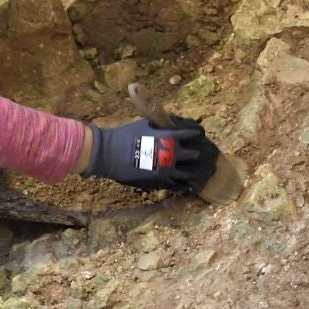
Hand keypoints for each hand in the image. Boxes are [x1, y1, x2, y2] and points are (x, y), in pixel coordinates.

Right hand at [84, 116, 218, 191]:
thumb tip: (175, 122)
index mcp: (170, 136)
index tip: (199, 134)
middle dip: (197, 153)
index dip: (198, 133)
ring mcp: (168, 170)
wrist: (109, 152)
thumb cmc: (126, 135)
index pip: (194, 133)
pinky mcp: (161, 182)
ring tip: (199, 172)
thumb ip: (163, 125)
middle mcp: (173, 153)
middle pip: (196, 154)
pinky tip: (186, 183)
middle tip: (199, 154)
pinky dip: (184, 184)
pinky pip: (179, 185)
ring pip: (191, 173)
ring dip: (195, 171)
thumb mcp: (146, 124)